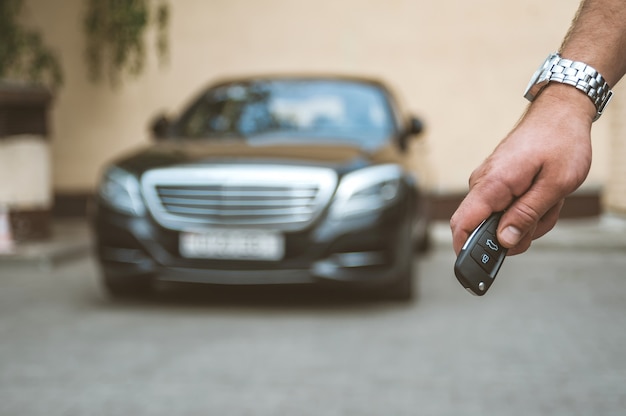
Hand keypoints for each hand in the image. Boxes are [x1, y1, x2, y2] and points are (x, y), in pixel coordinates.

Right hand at [450, 84, 593, 254]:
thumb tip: (504, 240)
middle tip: (542, 220)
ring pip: (500, 220)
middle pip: (484, 229)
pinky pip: (505, 207)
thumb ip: (527, 215)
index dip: (464, 251)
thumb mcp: (554, 185)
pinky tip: (543, 196)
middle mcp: (483, 183)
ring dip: (528, 220)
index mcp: (492, 184)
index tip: (474, 270)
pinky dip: (526, 209)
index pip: (463, 225)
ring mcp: (488, 182)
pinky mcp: (496, 182)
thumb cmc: (560, 141)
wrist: (560, 112)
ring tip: (549, 201)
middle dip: (516, 234)